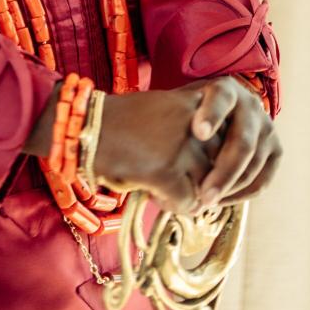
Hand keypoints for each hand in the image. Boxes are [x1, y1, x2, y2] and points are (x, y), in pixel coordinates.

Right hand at [94, 88, 215, 213]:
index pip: (225, 140)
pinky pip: (187, 202)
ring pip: (206, 187)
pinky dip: (173, 205)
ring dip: (189, 196)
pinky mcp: (165, 171)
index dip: (213, 160)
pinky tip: (154, 196)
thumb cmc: (120, 124)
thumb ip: (192, 131)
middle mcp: (192, 122)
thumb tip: (214, 168)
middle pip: (219, 165)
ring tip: (164, 191)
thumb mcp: (162, 111)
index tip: (197, 168)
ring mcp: (180, 146)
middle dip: (204, 182)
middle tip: (180, 185)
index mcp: (193, 103)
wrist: (84, 128)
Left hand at [189, 76, 281, 207]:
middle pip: (242, 143)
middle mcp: (251, 106)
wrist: (218, 113)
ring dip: (230, 188)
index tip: (199, 133)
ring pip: (253, 166)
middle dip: (222, 172)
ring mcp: (267, 128)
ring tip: (206, 202)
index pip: (221, 100)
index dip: (212, 115)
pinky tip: (221, 201)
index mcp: (226, 89)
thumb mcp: (182, 105)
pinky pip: (261, 181)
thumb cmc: (189, 113)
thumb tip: (158, 150)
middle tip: (203, 195)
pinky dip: (241, 195)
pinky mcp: (275, 151)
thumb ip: (176, 118)